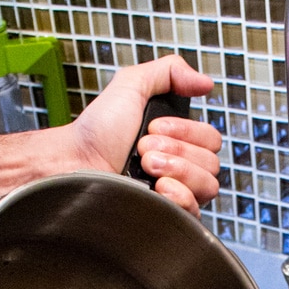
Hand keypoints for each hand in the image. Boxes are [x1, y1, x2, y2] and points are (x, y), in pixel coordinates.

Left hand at [67, 54, 220, 216]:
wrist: (76, 163)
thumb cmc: (96, 132)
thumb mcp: (131, 85)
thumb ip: (170, 72)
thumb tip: (206, 83)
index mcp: (177, 140)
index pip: (211, 139)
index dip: (185, 131)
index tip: (151, 127)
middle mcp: (180, 167)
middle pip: (212, 162)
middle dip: (176, 150)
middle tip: (143, 149)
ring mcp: (175, 194)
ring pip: (207, 185)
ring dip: (175, 169)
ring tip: (145, 166)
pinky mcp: (168, 217)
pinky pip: (195, 211)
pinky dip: (178, 195)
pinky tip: (156, 188)